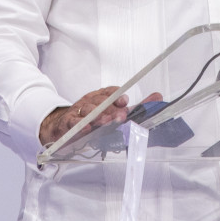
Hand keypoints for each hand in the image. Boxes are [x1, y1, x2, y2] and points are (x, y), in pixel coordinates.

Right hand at [38, 89, 168, 147]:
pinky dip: (80, 124)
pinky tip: (87, 127)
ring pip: (88, 110)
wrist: (61, 127)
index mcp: (102, 97)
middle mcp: (91, 101)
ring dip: (98, 116)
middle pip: (101, 102)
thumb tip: (159, 96)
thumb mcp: (114, 112)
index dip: (117, 96)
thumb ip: (137, 107)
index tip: (125, 102)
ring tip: (106, 121)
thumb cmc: (92, 119)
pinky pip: (73, 122)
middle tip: (122, 115)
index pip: (110, 92)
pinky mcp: (68, 124)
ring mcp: (79, 112)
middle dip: (112, 108)